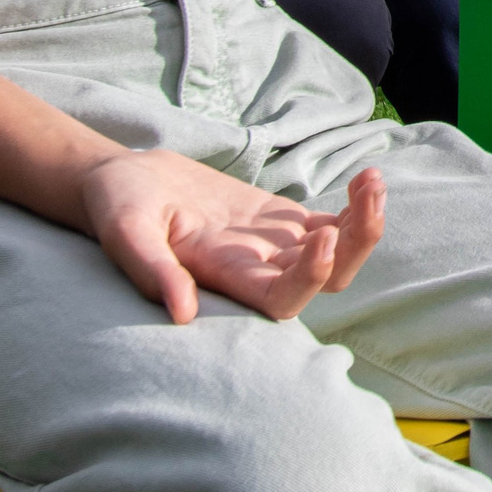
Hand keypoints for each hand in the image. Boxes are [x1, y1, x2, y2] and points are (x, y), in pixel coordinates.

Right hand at [80, 147, 384, 323]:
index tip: (323, 238)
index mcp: (224, 279)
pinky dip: (355, 205)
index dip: (311, 278)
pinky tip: (367, 178)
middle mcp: (256, 270)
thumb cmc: (119, 208)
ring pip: (337, 251)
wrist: (125, 182)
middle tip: (368, 196)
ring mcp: (273, 245)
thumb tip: (181, 313)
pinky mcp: (280, 221)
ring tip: (372, 181)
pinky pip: (331, 223)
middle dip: (357, 246)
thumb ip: (152, 271)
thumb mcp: (125, 234)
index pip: (281, 300)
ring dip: (363, 223)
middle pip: (326, 281)